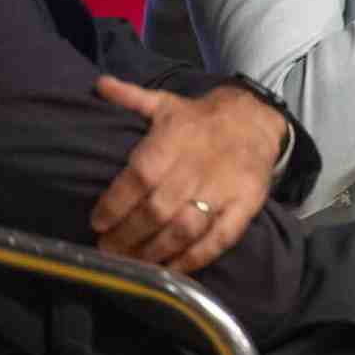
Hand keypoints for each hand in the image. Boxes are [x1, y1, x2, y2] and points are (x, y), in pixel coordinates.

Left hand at [90, 76, 284, 272]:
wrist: (257, 121)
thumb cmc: (201, 119)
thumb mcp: (167, 103)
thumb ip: (131, 98)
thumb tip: (99, 85)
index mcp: (173, 141)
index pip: (138, 177)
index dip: (115, 204)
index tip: (97, 222)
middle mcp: (196, 168)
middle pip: (156, 210)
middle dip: (127, 236)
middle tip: (107, 250)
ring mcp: (222, 190)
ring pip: (184, 229)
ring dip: (155, 252)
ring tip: (133, 264)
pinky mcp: (243, 207)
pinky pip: (218, 239)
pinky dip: (194, 259)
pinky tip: (172, 270)